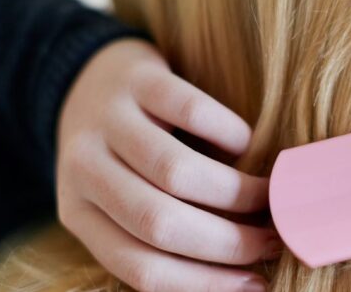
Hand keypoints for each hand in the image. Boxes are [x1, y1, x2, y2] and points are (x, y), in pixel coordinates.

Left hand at [56, 39, 276, 291]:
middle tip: (272, 241)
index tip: (256, 284)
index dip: (204, 282)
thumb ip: (157, 232)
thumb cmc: (118, 154)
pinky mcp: (137, 78)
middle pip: (158, 223)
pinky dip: (228, 133)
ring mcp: (107, 120)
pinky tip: (246, 144)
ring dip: (234, 192)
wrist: (88, 78)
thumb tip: (237, 273)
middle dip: (227, 242)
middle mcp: (84, 169)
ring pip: (175, 171)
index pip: (139, 266)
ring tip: (267, 197)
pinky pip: (190, 109)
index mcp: (78, 213)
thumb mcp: (118, 198)